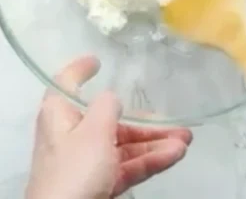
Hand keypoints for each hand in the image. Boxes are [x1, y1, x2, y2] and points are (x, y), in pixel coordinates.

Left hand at [25, 55, 192, 198]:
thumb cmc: (73, 169)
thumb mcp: (93, 131)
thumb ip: (106, 108)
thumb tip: (112, 97)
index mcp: (59, 114)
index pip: (67, 83)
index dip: (81, 69)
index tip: (98, 61)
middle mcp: (71, 134)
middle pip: (109, 120)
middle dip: (145, 122)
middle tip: (175, 121)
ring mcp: (85, 162)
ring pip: (123, 146)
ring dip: (154, 143)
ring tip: (185, 141)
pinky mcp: (97, 184)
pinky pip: (126, 167)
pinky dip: (148, 161)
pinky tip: (174, 156)